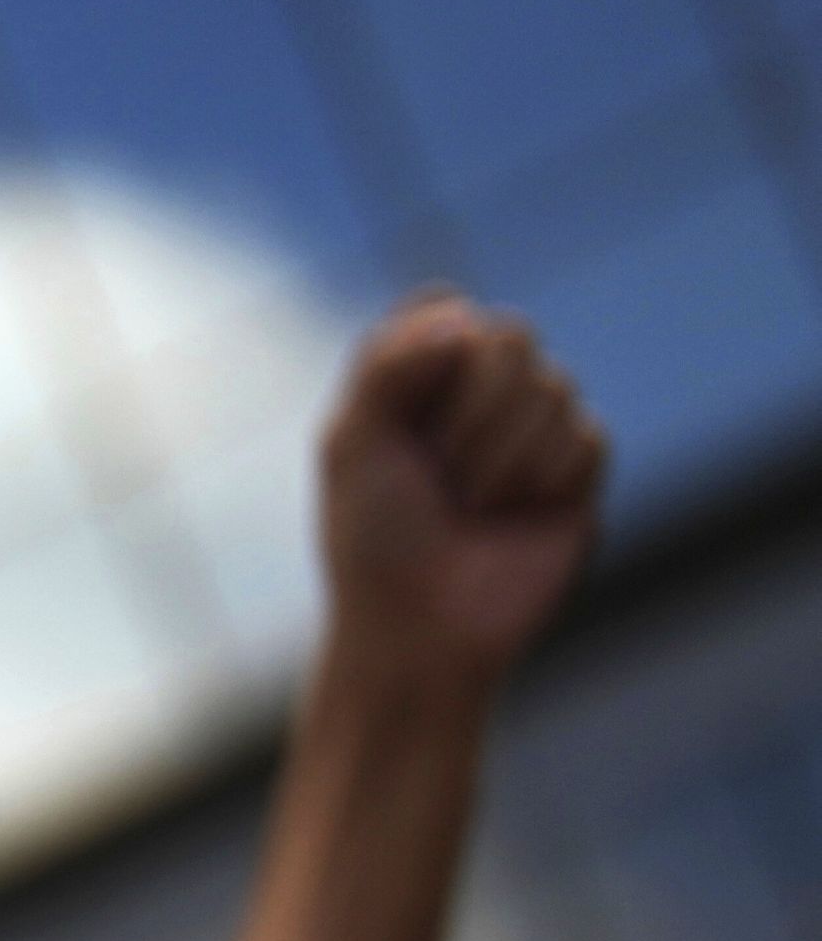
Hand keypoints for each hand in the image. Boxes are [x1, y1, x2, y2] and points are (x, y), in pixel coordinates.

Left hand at [318, 294, 603, 693]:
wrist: (418, 631)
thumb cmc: (373, 543)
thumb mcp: (352, 447)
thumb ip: (388, 366)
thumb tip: (465, 322)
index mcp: (412, 383)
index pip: (444, 310)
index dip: (431, 350)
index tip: (403, 409)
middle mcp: (474, 397)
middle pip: (511, 335)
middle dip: (472, 405)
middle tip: (440, 472)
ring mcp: (531, 431)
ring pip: (555, 386)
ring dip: (502, 455)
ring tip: (472, 507)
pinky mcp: (577, 475)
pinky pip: (588, 436)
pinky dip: (544, 478)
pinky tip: (516, 517)